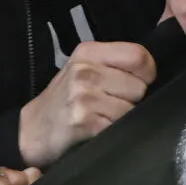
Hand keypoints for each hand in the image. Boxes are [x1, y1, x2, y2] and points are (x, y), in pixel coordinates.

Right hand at [17, 40, 156, 165]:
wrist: (31, 131)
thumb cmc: (64, 101)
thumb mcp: (84, 70)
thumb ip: (115, 65)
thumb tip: (154, 73)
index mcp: (88, 52)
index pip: (139, 56)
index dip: (146, 74)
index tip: (137, 83)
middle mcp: (84, 70)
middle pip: (140, 86)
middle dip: (132, 100)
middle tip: (109, 105)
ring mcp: (82, 95)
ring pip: (131, 109)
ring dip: (122, 119)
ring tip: (101, 118)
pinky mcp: (83, 121)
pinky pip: (118, 126)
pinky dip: (113, 132)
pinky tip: (97, 130)